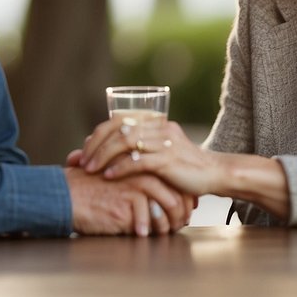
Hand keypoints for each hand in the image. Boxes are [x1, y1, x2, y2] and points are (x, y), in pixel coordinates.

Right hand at [63, 166, 194, 236]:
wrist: (67, 196)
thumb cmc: (91, 192)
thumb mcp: (118, 183)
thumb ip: (138, 186)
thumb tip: (160, 204)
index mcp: (142, 165)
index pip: (174, 180)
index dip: (184, 198)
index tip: (185, 213)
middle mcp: (142, 171)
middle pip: (176, 191)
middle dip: (181, 213)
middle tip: (179, 225)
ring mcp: (135, 184)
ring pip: (167, 204)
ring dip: (168, 223)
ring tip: (163, 233)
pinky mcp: (126, 199)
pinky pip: (148, 217)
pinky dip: (148, 229)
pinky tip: (142, 235)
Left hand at [79, 118, 223, 196]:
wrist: (214, 174)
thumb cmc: (182, 167)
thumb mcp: (158, 153)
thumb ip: (135, 151)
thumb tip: (103, 155)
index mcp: (154, 122)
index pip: (119, 120)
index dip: (98, 134)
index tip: (84, 150)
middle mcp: (158, 128)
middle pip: (118, 129)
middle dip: (96, 145)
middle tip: (82, 162)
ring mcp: (164, 142)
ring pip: (126, 142)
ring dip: (104, 156)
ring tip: (91, 170)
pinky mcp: (169, 160)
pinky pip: (139, 161)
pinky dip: (120, 168)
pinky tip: (109, 176)